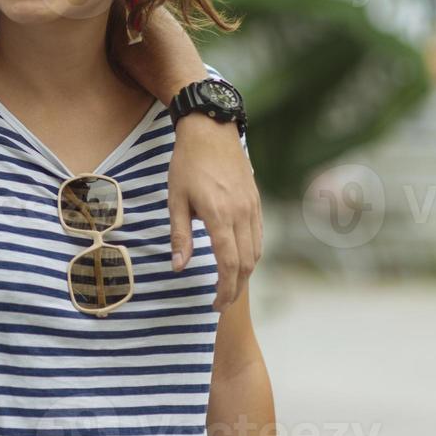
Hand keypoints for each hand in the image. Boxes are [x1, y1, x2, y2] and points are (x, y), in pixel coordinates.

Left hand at [167, 114, 261, 311]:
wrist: (210, 131)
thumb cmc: (187, 164)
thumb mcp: (176, 199)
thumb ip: (180, 235)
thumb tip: (179, 267)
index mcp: (220, 215)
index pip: (228, 264)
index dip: (224, 289)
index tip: (215, 305)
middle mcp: (242, 214)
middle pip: (246, 263)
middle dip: (235, 288)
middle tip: (221, 303)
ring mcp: (253, 207)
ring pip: (256, 251)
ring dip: (245, 274)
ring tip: (229, 286)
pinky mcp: (256, 201)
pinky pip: (258, 236)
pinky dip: (251, 254)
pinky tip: (239, 260)